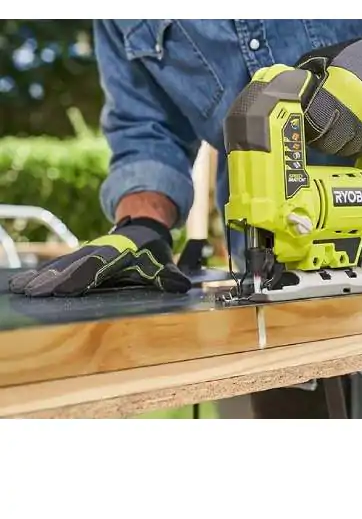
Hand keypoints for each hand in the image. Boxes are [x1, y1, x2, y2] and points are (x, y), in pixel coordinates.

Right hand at [8, 216, 190, 296]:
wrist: (141, 227)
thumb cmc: (150, 250)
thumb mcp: (162, 261)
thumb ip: (169, 276)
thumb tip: (183, 286)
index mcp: (118, 254)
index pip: (98, 267)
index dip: (82, 277)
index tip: (65, 289)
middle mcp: (98, 252)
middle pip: (73, 266)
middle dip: (54, 279)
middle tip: (34, 292)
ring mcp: (85, 253)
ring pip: (61, 264)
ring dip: (42, 276)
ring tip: (22, 288)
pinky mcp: (77, 257)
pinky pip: (57, 265)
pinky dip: (40, 273)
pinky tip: (22, 284)